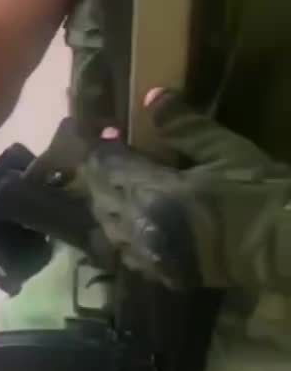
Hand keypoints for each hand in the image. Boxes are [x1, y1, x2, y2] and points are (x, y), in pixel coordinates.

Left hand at [86, 88, 290, 289]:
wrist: (288, 248)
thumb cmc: (258, 194)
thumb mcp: (225, 150)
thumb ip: (182, 125)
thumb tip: (152, 96)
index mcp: (151, 195)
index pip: (105, 167)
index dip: (98, 146)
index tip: (98, 129)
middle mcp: (140, 229)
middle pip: (99, 196)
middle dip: (99, 171)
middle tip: (110, 151)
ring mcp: (151, 257)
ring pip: (108, 227)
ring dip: (106, 202)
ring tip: (118, 182)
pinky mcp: (165, 274)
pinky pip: (128, 252)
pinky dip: (123, 232)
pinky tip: (134, 219)